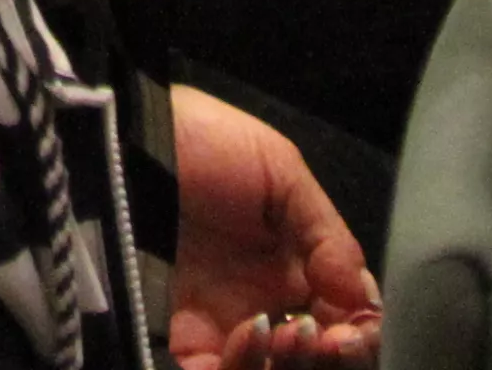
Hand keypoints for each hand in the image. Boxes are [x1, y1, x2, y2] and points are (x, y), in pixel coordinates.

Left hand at [165, 90, 383, 369]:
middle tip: (327, 339)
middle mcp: (264, 307)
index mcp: (295, 268)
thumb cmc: (206, 147)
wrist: (126, 144)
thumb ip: (329, 237)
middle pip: (311, 360)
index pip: (343, 322)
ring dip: (290, 368)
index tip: (353, 328)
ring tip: (286, 335)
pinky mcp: (180, 343)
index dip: (358, 335)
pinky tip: (248, 337)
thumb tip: (365, 301)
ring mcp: (221, 329)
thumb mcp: (281, 173)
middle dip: (329, 360)